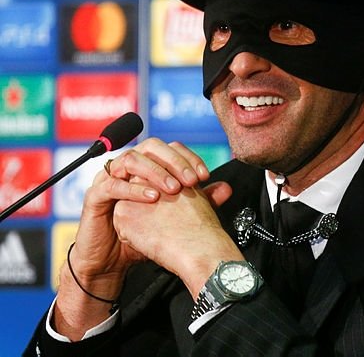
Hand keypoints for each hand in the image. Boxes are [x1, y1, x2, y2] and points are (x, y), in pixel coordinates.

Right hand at [54, 138, 224, 338]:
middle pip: (151, 146)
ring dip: (155, 171)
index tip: (205, 176)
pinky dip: (134, 190)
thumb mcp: (174, 215)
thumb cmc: (143, 233)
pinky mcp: (95, 196)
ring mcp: (109, 178)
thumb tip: (226, 188)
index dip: (189, 157)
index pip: (170, 148)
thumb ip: (200, 200)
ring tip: (174, 189)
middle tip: (192, 181)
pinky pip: (112, 185)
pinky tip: (152, 199)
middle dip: (174, 161)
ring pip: (131, 159)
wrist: (113, 260)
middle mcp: (127, 166)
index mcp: (147, 165)